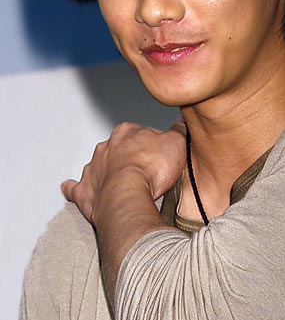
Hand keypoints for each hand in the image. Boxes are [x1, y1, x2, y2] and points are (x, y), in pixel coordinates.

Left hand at [61, 120, 185, 224]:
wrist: (127, 196)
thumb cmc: (151, 169)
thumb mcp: (177, 144)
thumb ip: (178, 131)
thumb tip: (181, 123)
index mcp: (127, 132)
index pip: (139, 133)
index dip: (151, 144)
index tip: (158, 154)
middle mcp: (106, 147)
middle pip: (118, 149)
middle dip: (128, 157)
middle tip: (144, 171)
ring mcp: (93, 169)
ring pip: (99, 166)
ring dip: (107, 173)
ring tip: (122, 186)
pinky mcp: (84, 191)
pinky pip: (76, 188)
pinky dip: (73, 188)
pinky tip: (70, 188)